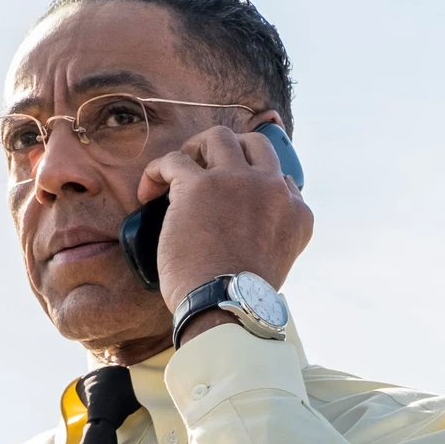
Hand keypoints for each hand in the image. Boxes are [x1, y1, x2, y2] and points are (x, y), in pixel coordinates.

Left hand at [137, 125, 313, 313]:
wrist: (226, 306)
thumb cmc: (243, 297)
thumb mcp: (279, 262)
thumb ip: (272, 235)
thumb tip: (249, 230)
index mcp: (296, 211)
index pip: (281, 179)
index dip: (254, 184)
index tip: (233, 200)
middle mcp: (272, 188)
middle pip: (254, 144)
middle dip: (230, 152)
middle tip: (206, 170)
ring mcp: (236, 181)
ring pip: (218, 138)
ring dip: (197, 150)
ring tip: (178, 172)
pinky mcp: (198, 185)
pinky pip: (174, 160)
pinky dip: (157, 171)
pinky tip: (148, 191)